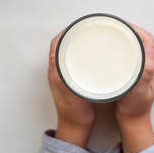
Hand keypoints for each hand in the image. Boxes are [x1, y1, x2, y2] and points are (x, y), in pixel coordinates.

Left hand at [48, 32, 95, 147]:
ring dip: (81, 43)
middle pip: (65, 45)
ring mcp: (68, 75)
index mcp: (56, 72)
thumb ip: (64, 83)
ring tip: (95, 37)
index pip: (57, 45)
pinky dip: (87, 54)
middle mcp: (60, 71)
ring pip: (73, 52)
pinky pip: (79, 61)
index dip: (66, 32)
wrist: (75, 127)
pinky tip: (97, 55)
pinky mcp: (76, 79)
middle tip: (90, 27)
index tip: (78, 25)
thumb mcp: (70, 100)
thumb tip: (56, 62)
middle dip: (76, 34)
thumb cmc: (73, 115)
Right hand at [115, 25, 153, 152]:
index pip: (148, 41)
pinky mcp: (138, 73)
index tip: (123, 25)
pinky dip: (125, 47)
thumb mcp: (140, 92)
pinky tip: (115, 48)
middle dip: (131, 30)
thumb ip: (146, 73)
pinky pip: (133, 54)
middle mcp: (152, 65)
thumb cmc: (135, 108)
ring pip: (138, 46)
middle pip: (143, 41)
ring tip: (114, 33)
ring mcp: (145, 69)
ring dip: (128, 38)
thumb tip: (150, 50)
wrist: (133, 120)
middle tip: (115, 26)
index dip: (137, 30)